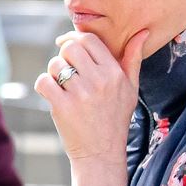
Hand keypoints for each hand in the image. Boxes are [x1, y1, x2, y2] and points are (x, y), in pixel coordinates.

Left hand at [32, 27, 147, 166]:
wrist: (101, 153)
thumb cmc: (115, 118)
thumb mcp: (131, 88)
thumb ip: (133, 59)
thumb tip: (142, 33)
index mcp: (114, 73)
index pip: (89, 40)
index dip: (75, 38)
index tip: (69, 45)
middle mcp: (98, 81)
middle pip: (70, 48)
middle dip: (64, 54)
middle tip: (67, 67)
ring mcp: (79, 94)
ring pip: (55, 64)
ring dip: (53, 71)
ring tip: (62, 84)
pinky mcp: (62, 107)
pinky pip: (43, 82)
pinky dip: (44, 85)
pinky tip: (52, 93)